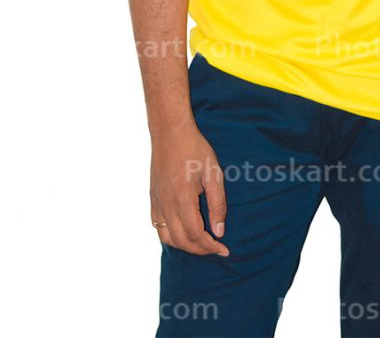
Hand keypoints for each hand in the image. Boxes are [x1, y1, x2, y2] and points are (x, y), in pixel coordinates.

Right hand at [150, 121, 229, 256]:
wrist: (170, 132)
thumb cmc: (194, 149)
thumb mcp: (213, 173)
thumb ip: (217, 204)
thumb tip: (219, 231)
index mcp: (182, 199)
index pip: (196, 235)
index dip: (211, 247)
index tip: (224, 249)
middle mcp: (166, 205)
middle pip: (181, 241)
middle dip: (200, 250)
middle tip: (216, 249)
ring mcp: (157, 203)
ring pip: (167, 238)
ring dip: (184, 246)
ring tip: (201, 244)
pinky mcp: (153, 198)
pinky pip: (157, 226)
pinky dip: (170, 236)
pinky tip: (182, 233)